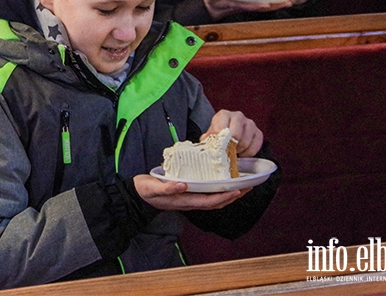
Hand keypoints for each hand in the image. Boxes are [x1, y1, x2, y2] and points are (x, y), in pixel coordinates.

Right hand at [133, 174, 250, 210]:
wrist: (138, 195)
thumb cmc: (146, 190)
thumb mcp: (153, 187)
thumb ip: (167, 187)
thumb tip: (184, 185)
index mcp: (184, 200)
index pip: (209, 201)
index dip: (224, 197)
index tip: (237, 190)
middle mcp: (190, 202)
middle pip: (216, 203)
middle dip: (232, 197)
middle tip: (247, 187)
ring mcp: (190, 200)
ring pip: (214, 200)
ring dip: (229, 195)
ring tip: (241, 186)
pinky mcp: (188, 194)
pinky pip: (208, 195)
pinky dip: (218, 191)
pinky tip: (223, 184)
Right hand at [203, 0, 292, 20]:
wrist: (212, 8)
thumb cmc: (212, 1)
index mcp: (235, 4)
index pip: (248, 5)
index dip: (258, 5)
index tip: (268, 4)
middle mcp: (244, 4)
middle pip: (262, 6)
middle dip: (275, 5)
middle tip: (289, 2)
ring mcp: (248, 3)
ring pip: (265, 4)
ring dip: (277, 3)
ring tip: (290, 0)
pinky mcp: (249, 1)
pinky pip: (262, 0)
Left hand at [203, 109, 262, 156]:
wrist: (228, 135)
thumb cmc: (218, 135)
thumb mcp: (210, 136)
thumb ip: (208, 138)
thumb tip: (206, 139)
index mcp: (224, 115)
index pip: (223, 128)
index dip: (220, 140)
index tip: (218, 147)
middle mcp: (238, 116)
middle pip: (236, 135)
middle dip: (230, 146)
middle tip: (226, 151)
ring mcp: (250, 123)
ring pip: (246, 142)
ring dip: (239, 150)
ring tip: (233, 151)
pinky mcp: (258, 133)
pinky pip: (255, 147)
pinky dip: (248, 153)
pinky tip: (241, 152)